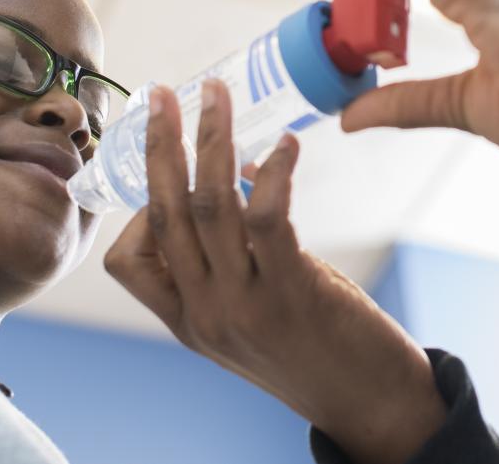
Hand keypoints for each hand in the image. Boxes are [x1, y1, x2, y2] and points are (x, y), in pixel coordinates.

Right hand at [104, 80, 446, 463]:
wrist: (370, 405)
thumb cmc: (318, 350)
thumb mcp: (252, 314)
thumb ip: (234, 257)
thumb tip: (237, 175)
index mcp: (188, 320)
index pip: (128, 257)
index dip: (141, 204)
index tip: (167, 160)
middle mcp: (205, 313)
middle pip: (165, 212)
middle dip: (160, 145)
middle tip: (162, 94)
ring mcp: (244, 304)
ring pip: (209, 204)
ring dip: (211, 139)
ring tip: (216, 93)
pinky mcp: (293, 291)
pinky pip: (267, 218)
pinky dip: (270, 172)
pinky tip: (283, 144)